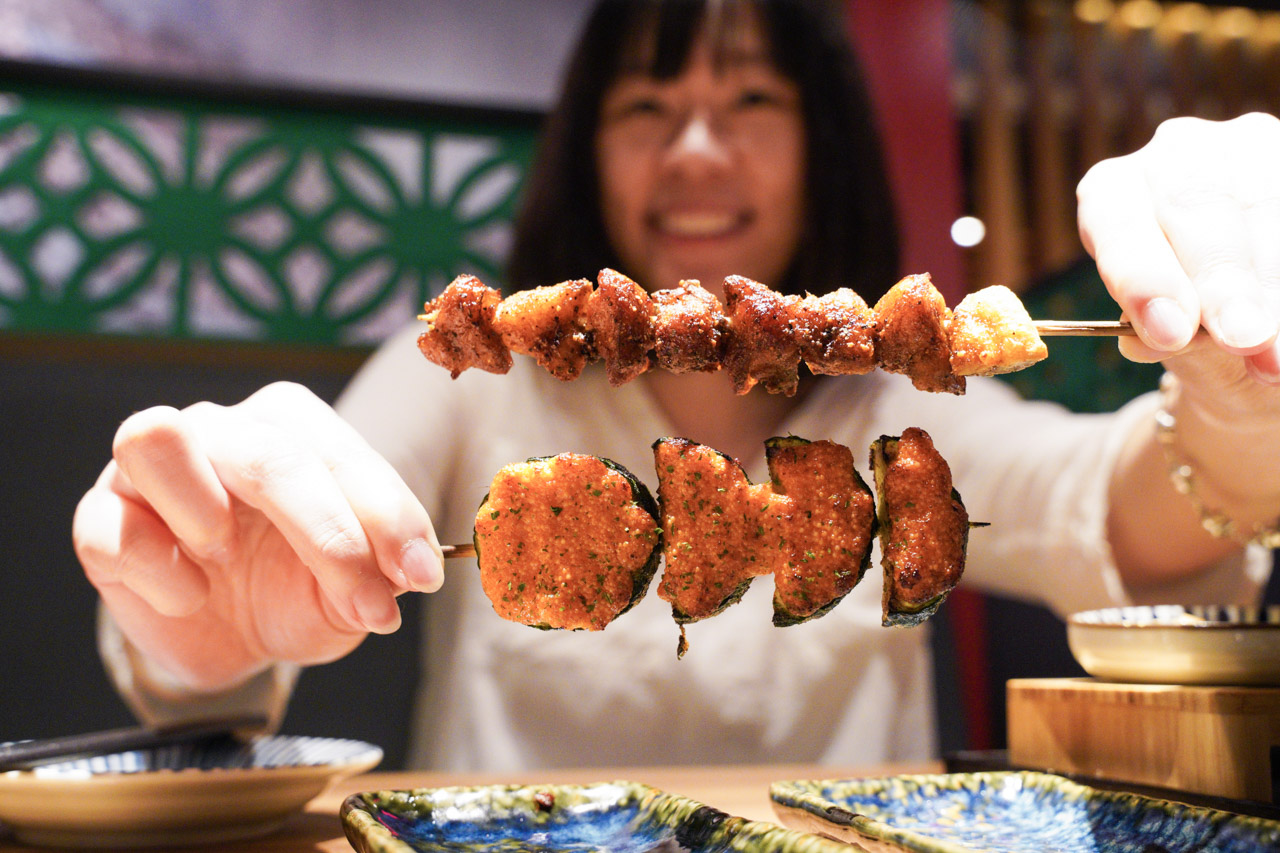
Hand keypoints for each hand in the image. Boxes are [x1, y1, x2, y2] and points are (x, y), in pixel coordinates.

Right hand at [73, 382, 442, 691]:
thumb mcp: (350, 591)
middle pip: (266, 452)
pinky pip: (114, 526)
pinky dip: (160, 570)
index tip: (421, 574)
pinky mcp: (100, 520)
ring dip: (206, 509)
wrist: (226, 640)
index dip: (386, 514)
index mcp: (291, 429)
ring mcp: (149, 470)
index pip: (339, 450)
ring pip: (156, 437)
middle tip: (368, 602)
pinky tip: (191, 596)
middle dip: (329, 532)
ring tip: (229, 555)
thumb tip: (411, 573)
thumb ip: (380, 574)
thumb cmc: (293, 591)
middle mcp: (221, 430)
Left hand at [1077, 113, 1279, 415]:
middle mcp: (1176, 154)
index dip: (1144, 279)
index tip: (1169, 332)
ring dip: (1272, 283)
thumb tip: (1143, 340)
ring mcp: (1246, 149)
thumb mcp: (1167, 328)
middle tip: (1241, 338)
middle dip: (1222, 281)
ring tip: (1277, 350)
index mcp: (1114, 190)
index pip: (1119, 223)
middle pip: (1198, 206)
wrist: (1243, 304)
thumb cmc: (1193, 315)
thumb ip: (1157, 332)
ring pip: (1263, 204)